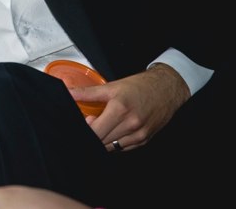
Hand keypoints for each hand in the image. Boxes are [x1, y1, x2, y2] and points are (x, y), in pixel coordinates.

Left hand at [70, 63, 189, 151]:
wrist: (166, 89)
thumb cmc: (140, 86)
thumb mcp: (111, 87)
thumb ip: (87, 93)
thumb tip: (68, 92)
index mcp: (120, 109)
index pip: (95, 131)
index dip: (86, 128)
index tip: (86, 121)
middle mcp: (131, 124)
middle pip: (102, 141)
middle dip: (93, 134)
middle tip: (94, 121)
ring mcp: (139, 134)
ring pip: (112, 147)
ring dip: (104, 139)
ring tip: (105, 124)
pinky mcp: (145, 140)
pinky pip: (124, 148)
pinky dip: (115, 142)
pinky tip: (115, 130)